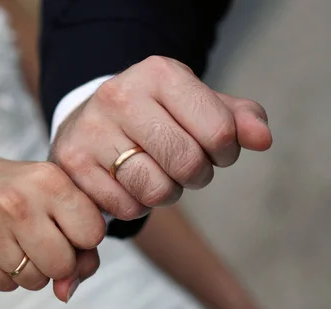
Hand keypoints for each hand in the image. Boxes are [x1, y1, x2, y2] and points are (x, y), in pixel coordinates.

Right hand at [0, 157, 104, 301]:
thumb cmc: (27, 194)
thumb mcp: (63, 198)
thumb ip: (85, 246)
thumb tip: (65, 293)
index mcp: (47, 180)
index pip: (91, 234)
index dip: (85, 237)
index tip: (70, 225)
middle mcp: (14, 202)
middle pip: (62, 265)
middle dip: (60, 260)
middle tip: (44, 238)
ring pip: (34, 281)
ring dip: (33, 269)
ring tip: (19, 241)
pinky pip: (7, 286)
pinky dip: (8, 275)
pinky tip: (0, 249)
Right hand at [50, 56, 272, 219]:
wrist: (86, 121)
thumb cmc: (152, 116)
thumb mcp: (195, 106)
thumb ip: (237, 119)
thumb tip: (262, 139)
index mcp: (158, 73)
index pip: (219, 130)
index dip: (226, 152)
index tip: (215, 150)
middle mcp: (119, 95)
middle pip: (187, 163)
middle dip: (196, 175)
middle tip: (185, 168)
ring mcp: (91, 130)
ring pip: (155, 190)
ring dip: (166, 193)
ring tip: (156, 176)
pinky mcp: (72, 164)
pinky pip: (126, 207)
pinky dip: (136, 205)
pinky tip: (128, 185)